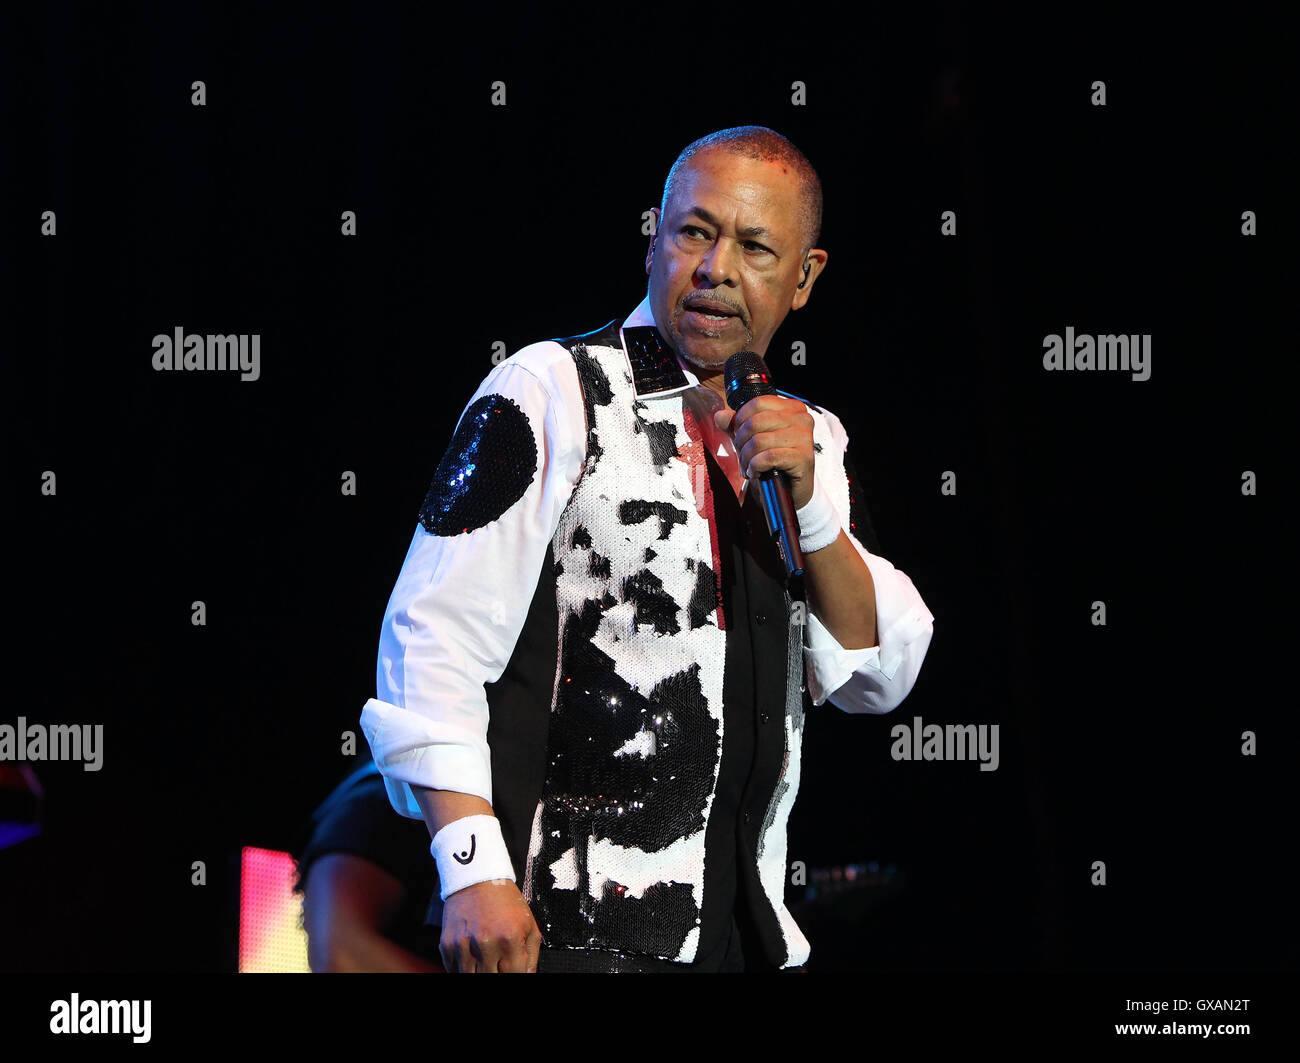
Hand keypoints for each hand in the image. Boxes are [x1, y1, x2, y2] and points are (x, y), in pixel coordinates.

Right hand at [439, 879, 542, 972]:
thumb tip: (527, 976)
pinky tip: (472, 958)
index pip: (514, 976)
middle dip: (497, 973)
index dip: (516, 976)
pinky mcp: (447, 945)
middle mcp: (485, 943)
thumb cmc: (505, 901)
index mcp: (509, 938)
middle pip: (490, 979)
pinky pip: (454, 970)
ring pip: (470, 978)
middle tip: (499, 965)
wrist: (476, 878)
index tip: (513, 971)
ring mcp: (463, 945)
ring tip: (486, 961)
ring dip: (479, 972)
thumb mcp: (529, 925)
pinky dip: (463, 969)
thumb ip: (530, 957)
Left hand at [713, 395, 816, 509]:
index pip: (758, 403)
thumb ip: (737, 426)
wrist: (790, 491)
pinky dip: (755, 467)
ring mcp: (805, 437)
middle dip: (741, 443)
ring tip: (748, 467)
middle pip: (755, 422)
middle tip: (742, 457)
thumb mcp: (752, 440)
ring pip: (759, 441)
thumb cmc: (774, 463)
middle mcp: (802, 418)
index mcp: (792, 408)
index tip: (738, 436)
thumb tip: (720, 416)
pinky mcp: (803, 457)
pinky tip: (756, 472)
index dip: (741, 420)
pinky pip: (768, 457)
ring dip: (746, 458)